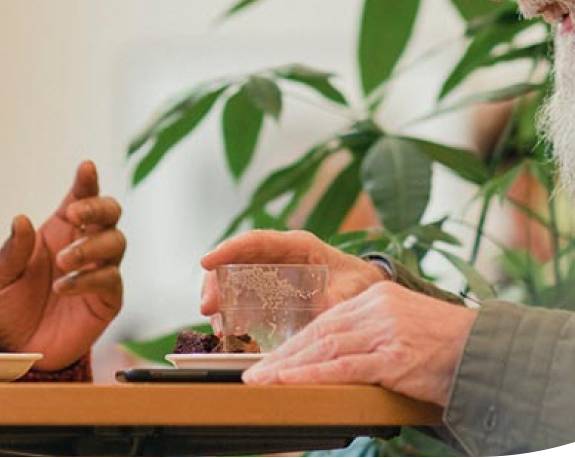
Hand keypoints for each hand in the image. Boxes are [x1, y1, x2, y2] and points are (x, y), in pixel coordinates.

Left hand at [0, 160, 124, 369]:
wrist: (15, 347)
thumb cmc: (8, 304)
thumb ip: (12, 250)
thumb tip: (21, 220)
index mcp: (61, 228)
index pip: (82, 196)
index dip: (87, 181)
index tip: (85, 167)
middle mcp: (85, 244)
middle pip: (111, 212)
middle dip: (99, 207)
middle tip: (77, 214)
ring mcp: (100, 270)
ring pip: (116, 242)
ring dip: (90, 246)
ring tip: (63, 261)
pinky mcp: (107, 299)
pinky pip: (110, 280)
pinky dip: (89, 279)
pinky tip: (62, 287)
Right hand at [199, 229, 386, 315]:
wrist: (367, 291)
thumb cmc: (360, 282)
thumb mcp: (354, 288)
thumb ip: (340, 297)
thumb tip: (325, 309)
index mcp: (297, 246)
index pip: (256, 241)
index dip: (229, 249)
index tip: (207, 262)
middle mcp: (279, 256)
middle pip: (236, 261)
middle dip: (216, 281)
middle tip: (207, 307)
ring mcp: (272, 274)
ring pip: (234, 280)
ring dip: (221, 300)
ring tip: (217, 326)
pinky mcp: (270, 293)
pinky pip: (243, 298)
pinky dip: (232, 313)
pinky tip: (230, 332)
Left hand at [243, 281, 476, 405]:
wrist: (490, 354)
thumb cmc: (450, 351)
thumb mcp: (405, 331)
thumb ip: (372, 338)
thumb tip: (335, 361)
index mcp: (378, 297)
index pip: (327, 321)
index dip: (296, 343)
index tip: (272, 360)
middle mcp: (379, 308)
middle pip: (320, 333)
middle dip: (284, 357)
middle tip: (255, 374)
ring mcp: (387, 331)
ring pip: (326, 349)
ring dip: (289, 368)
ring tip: (263, 382)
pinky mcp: (395, 356)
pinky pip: (344, 367)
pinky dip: (312, 376)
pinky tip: (290, 383)